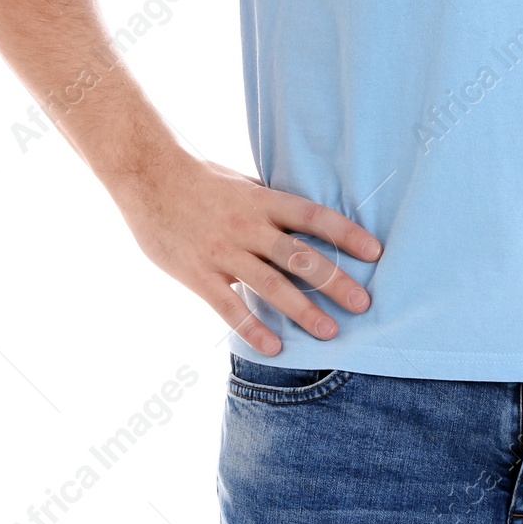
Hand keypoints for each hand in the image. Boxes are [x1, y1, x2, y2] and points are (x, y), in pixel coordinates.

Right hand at [112, 151, 380, 355]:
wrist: (147, 176)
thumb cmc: (199, 180)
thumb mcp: (242, 185)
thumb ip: (271, 206)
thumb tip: (306, 222)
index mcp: (263, 201)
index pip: (314, 217)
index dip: (346, 234)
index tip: (375, 252)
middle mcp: (248, 227)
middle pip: (300, 257)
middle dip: (335, 282)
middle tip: (364, 304)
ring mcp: (223, 252)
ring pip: (271, 286)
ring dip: (304, 311)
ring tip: (330, 332)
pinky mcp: (198, 274)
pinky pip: (229, 307)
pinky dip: (253, 328)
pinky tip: (275, 347)